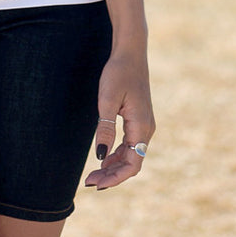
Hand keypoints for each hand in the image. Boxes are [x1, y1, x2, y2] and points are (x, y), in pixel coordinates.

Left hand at [84, 48, 154, 190]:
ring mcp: (144, 125)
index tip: (96, 184)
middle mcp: (146, 129)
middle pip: (132, 163)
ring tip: (94, 174)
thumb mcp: (107, 100)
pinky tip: (104, 158)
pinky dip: (117, 154)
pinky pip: (130, 144)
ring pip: (131, 155)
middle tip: (89, 182)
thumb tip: (101, 156)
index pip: (132, 164)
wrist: (130, 53)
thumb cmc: (118, 72)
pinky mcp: (138, 120)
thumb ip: (105, 128)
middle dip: (112, 175)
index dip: (115, 178)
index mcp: (141, 127)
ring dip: (114, 167)